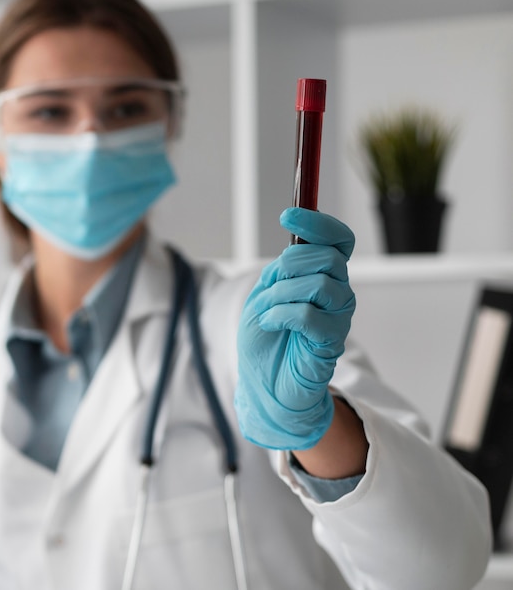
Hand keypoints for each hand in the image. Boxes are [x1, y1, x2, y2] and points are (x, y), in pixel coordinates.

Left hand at [234, 207, 355, 449]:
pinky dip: (282, 315)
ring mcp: (337, 317)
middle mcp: (336, 292)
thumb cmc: (265, 339)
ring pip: (320, 284)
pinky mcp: (331, 342)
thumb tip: (297, 241)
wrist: (265, 384)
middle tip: (271, 288)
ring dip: (283, 294)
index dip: (319, 224)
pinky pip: (310, 315)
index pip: (338, 240)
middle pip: (328, 257)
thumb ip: (283, 270)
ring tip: (268, 312)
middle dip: (291, 266)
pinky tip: (271, 324)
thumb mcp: (265, 293)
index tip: (288, 217)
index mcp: (322, 276)